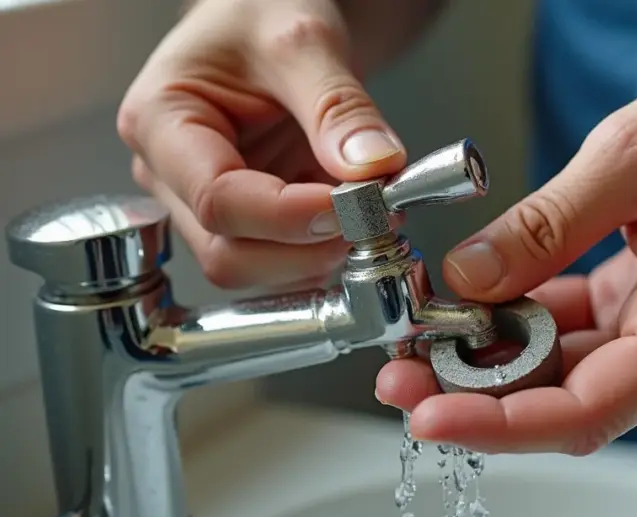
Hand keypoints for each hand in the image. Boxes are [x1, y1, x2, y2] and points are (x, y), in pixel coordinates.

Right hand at [117, 0, 405, 289]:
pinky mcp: (247, 220)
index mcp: (161, 122)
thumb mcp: (303, 41)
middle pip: (229, 253)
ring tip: (374, 212)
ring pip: (256, 271)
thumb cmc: (262, 12)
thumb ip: (338, 106)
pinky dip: (327, 250)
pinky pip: (283, 260)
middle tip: (375, 217)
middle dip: (308, 249)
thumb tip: (372, 168)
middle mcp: (170, 175)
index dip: (290, 217)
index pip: (217, 200)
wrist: (269, 14)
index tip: (357, 203)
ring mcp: (204, 204)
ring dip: (321, 257)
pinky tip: (360, 217)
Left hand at [376, 51, 636, 454]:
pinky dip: (536, 322)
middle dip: (482, 390)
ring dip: (503, 356)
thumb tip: (470, 279)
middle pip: (573, 398)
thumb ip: (543, 228)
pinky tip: (489, 301)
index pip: (587, 410)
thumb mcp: (631, 157)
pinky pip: (591, 332)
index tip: (430, 414)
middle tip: (403, 371)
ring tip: (431, 333)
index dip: (500, 422)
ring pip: (576, 370)